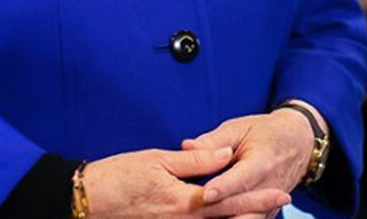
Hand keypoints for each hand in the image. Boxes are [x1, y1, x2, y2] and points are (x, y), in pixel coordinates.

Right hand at [82, 145, 289, 218]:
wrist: (85, 202)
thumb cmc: (118, 177)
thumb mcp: (157, 160)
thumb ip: (194, 160)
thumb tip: (225, 153)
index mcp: (183, 202)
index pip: (228, 199)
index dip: (257, 197)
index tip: (280, 192)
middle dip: (255, 211)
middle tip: (280, 202)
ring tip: (261, 214)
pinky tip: (226, 217)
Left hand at [184, 110, 316, 218]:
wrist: (299, 143)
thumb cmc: (265, 133)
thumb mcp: (240, 129)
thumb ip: (213, 141)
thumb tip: (187, 147)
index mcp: (263, 161)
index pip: (243, 177)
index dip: (225, 187)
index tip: (206, 194)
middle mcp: (270, 187)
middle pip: (246, 208)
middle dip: (222, 213)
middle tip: (196, 212)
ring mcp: (271, 204)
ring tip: (203, 218)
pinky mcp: (267, 214)